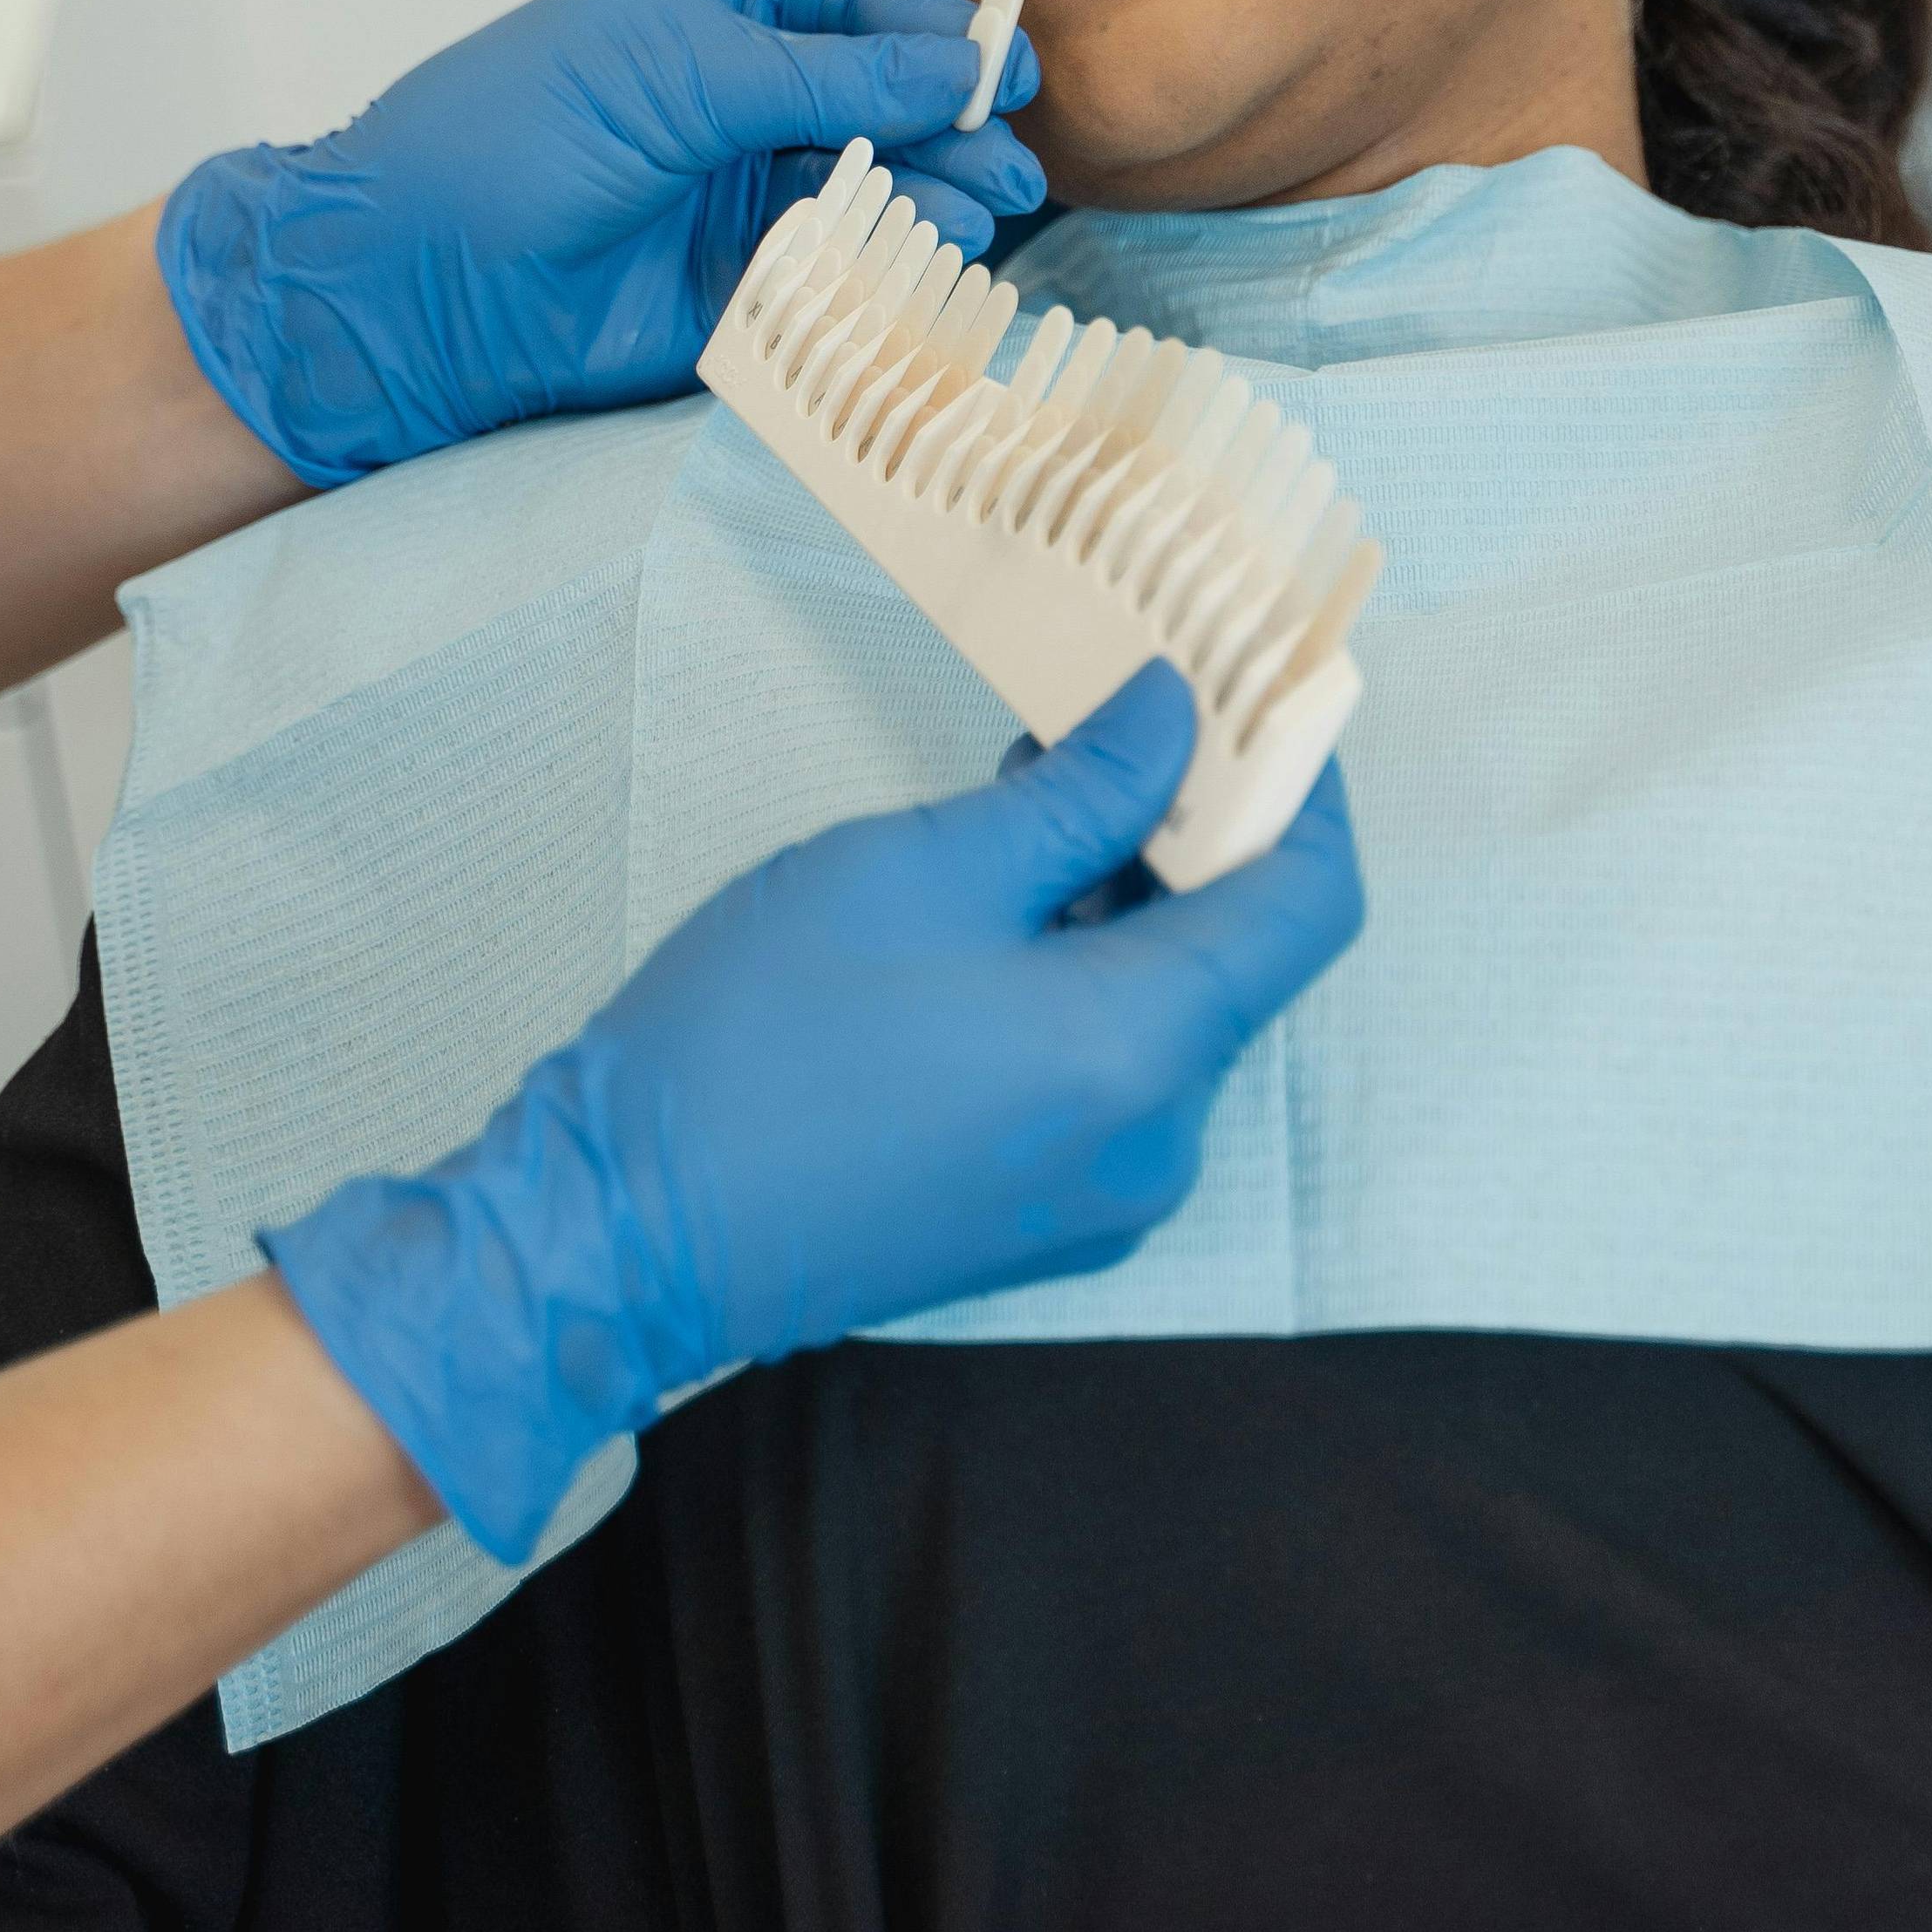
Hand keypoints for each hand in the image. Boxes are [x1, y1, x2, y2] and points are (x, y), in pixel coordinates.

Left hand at [155, 0, 1042, 478]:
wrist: (413, 281)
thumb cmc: (516, 132)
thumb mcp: (679, 70)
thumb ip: (828, 72)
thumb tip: (962, 64)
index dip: (938, 25)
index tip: (1001, 67)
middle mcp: (743, 87)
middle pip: (888, 92)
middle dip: (951, 119)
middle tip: (1003, 155)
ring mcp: (745, 186)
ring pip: (876, 183)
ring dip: (934, 193)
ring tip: (977, 209)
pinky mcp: (743, 282)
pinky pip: (841, 267)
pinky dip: (890, 264)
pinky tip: (922, 258)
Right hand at [265, 660, 1360, 1562]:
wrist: (621, 1230)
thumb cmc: (757, 1041)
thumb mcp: (922, 868)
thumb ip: (1079, 792)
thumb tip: (1176, 718)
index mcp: (1142, 1052)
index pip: (1310, 903)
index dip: (1301, 788)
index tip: (1254, 702)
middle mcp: (1154, 1142)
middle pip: (1238, 957)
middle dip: (1188, 830)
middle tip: (1107, 719)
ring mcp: (1100, 1194)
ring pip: (1165, 1012)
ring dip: (1121, 898)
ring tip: (1022, 797)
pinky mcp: (1038, 1215)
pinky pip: (1106, 1073)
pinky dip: (1080, 979)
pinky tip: (991, 907)